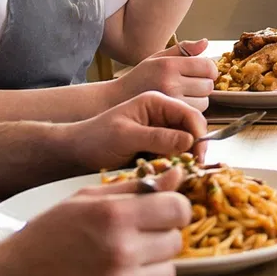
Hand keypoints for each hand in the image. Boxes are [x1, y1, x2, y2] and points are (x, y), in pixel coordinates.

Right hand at [0, 169, 190, 275]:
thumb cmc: (44, 237)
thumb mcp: (83, 201)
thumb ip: (133, 188)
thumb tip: (176, 177)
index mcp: (115, 216)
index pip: (178, 209)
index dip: (172, 211)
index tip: (161, 216)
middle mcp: (122, 251)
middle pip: (174, 242)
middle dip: (157, 239)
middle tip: (129, 242)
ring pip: (168, 274)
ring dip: (149, 269)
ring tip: (117, 265)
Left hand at [63, 90, 208, 172]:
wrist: (76, 151)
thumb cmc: (96, 139)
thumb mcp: (126, 136)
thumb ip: (158, 137)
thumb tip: (190, 141)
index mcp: (156, 102)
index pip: (190, 114)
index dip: (199, 135)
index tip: (199, 158)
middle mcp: (161, 113)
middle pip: (191, 129)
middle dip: (194, 148)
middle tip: (192, 169)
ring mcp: (159, 130)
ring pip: (185, 143)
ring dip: (184, 158)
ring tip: (178, 172)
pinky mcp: (155, 146)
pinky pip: (173, 154)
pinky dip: (174, 164)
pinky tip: (168, 173)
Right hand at [114, 39, 215, 110]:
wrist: (116, 100)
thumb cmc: (139, 77)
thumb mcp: (157, 58)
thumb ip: (183, 49)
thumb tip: (206, 43)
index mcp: (169, 65)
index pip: (207, 66)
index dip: (210, 69)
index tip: (203, 72)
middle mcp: (170, 82)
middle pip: (208, 85)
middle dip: (204, 84)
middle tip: (190, 84)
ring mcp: (170, 101)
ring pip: (204, 102)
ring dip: (199, 99)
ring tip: (184, 95)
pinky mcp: (170, 116)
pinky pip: (194, 113)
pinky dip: (192, 111)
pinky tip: (181, 106)